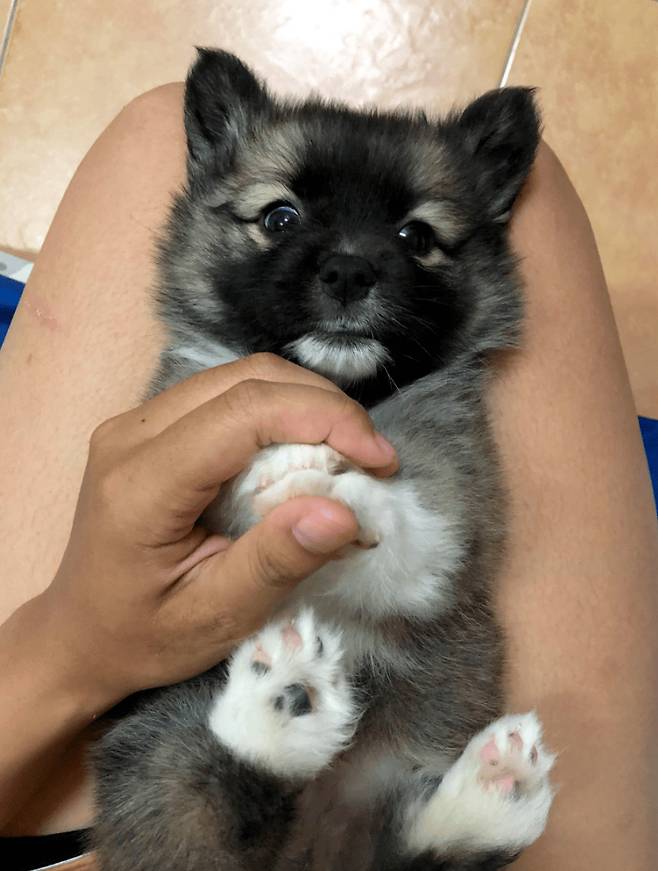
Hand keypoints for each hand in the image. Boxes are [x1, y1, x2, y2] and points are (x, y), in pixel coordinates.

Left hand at [39, 354, 396, 711]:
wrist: (78, 636)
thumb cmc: (143, 637)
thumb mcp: (216, 617)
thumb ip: (276, 562)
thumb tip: (344, 513)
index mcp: (141, 485)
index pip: (243, 413)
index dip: (323, 419)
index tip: (379, 460)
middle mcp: (130, 435)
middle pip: (247, 379)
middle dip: (324, 407)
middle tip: (372, 459)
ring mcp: (135, 423)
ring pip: (240, 377)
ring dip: (305, 406)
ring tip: (348, 455)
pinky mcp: (149, 425)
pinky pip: (226, 394)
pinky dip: (279, 413)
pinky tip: (305, 450)